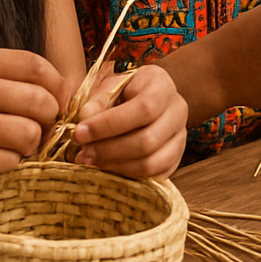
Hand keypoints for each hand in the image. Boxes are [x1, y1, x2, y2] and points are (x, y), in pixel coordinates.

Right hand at [0, 48, 67, 193]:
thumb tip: (54, 87)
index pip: (36, 65)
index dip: (56, 86)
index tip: (55, 101)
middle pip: (39, 101)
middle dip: (49, 119)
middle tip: (38, 130)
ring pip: (28, 134)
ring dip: (29, 145)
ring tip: (13, 147)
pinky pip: (8, 162)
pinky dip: (9, 164)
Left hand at [72, 65, 187, 177]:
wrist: (140, 99)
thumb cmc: (121, 91)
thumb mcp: (108, 86)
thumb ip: (97, 100)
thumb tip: (86, 118)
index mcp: (163, 85)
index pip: (143, 109)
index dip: (109, 124)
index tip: (80, 132)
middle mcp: (178, 110)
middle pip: (148, 140)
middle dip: (109, 150)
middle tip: (82, 152)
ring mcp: (180, 137)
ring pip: (151, 163)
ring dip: (116, 166)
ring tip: (91, 161)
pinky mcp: (175, 158)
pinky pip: (153, 176)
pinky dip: (127, 175)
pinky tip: (107, 166)